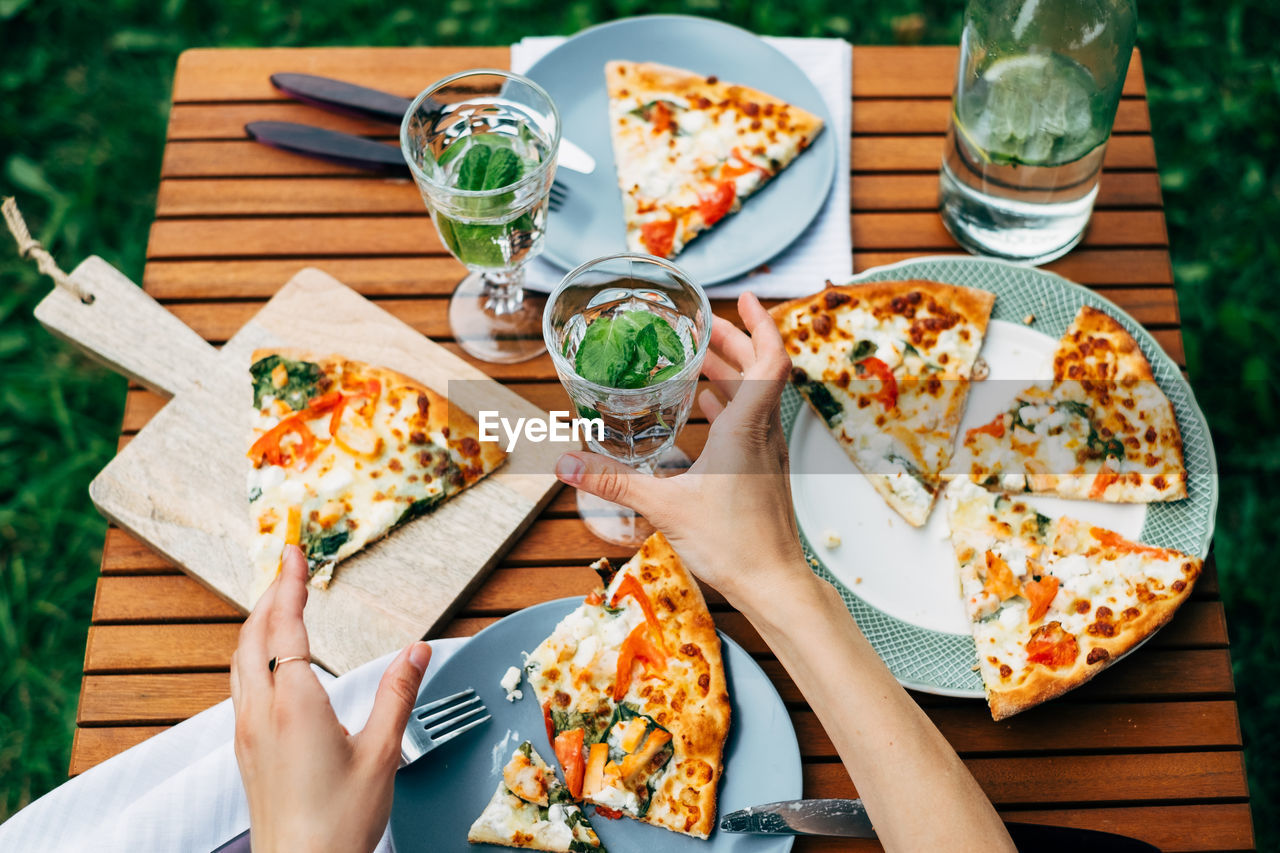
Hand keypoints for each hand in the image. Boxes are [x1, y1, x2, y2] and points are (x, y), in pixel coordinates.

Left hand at [230, 545, 432, 852]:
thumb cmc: (338, 824)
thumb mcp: (382, 754)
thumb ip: (397, 695)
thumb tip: (416, 652)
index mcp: (295, 706)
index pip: (285, 627)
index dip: (288, 585)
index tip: (294, 554)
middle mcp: (262, 713)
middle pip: (253, 636)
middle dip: (269, 596)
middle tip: (288, 569)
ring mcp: (248, 733)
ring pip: (240, 660)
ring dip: (257, 624)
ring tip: (278, 605)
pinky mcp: (247, 751)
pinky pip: (241, 686)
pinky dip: (254, 655)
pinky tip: (272, 663)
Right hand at [554, 292, 808, 606]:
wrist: (774, 584)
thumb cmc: (734, 544)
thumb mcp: (666, 507)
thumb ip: (614, 481)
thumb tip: (566, 463)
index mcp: (747, 427)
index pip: (769, 359)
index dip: (759, 323)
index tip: (742, 297)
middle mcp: (763, 433)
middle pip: (758, 370)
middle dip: (732, 340)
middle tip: (701, 324)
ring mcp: (766, 453)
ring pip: (755, 396)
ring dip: (730, 371)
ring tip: (696, 357)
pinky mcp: (762, 471)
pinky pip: (749, 422)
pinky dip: (728, 404)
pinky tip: (702, 409)